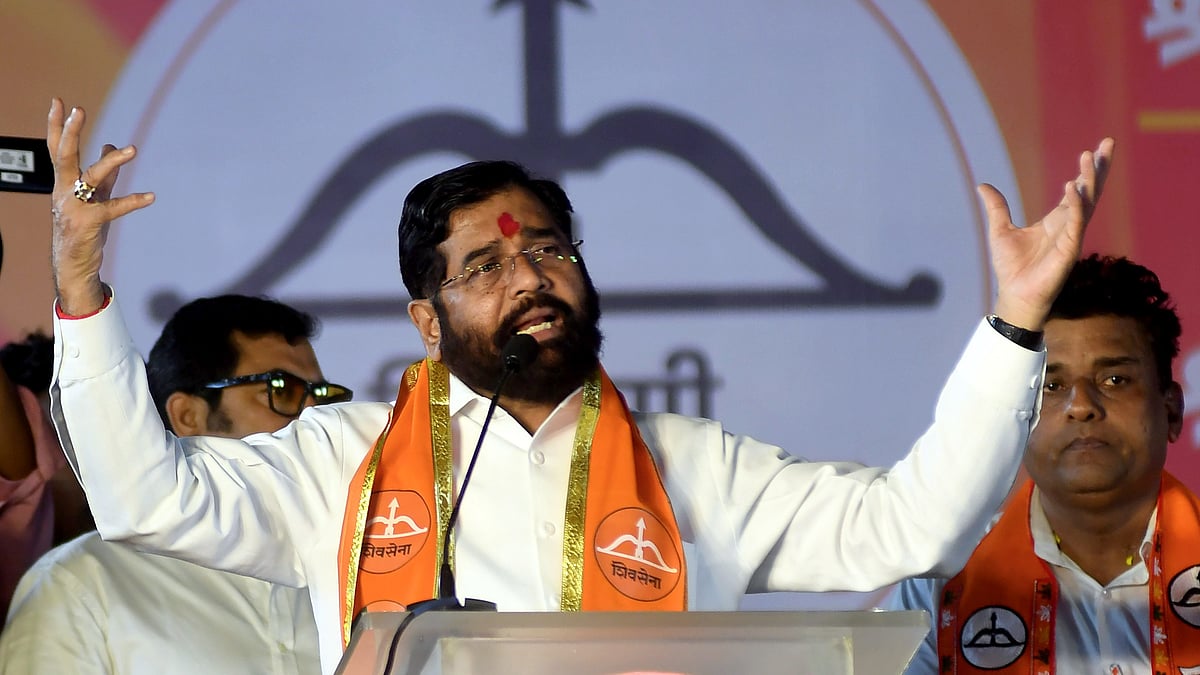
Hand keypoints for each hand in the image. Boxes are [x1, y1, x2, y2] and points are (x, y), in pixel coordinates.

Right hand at [48, 98, 154, 315]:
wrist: (74, 265)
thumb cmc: (84, 228)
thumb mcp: (95, 196)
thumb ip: (104, 173)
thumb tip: (111, 145)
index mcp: (63, 182)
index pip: (56, 149)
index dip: (56, 125)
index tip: (58, 101)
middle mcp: (63, 191)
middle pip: (64, 156)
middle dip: (71, 132)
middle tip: (79, 110)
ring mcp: (74, 207)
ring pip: (90, 177)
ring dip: (112, 161)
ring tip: (132, 149)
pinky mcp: (89, 223)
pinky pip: (113, 208)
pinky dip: (133, 201)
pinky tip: (150, 197)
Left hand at [981, 137, 1114, 330]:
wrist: (1014, 296)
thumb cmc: (1011, 268)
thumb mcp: (1000, 230)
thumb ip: (997, 207)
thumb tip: (982, 185)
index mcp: (1056, 220)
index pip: (1076, 190)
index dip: (1085, 171)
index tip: (1093, 149)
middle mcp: (1068, 225)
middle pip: (1089, 191)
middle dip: (1099, 168)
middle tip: (1108, 143)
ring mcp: (1071, 236)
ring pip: (1086, 203)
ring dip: (1089, 180)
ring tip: (1089, 157)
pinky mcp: (1069, 249)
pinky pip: (1076, 223)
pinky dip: (1075, 205)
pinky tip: (1072, 187)